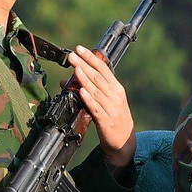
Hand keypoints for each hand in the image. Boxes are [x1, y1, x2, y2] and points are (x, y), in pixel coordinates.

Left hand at [68, 46, 135, 167]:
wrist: (124, 142)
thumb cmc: (113, 119)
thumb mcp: (106, 102)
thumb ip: (90, 90)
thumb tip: (66, 81)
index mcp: (117, 89)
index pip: (103, 69)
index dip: (91, 58)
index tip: (80, 49)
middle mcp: (115, 96)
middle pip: (98, 77)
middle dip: (84, 65)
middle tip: (72, 56)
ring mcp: (112, 108)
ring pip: (96, 90)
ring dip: (85, 79)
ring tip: (76, 69)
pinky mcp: (106, 121)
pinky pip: (96, 107)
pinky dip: (89, 98)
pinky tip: (82, 91)